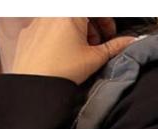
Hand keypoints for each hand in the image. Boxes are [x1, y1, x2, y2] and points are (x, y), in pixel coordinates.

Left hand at [11, 18, 137, 84]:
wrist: (34, 88)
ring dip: (75, 32)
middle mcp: (52, 12)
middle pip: (79, 14)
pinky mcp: (27, 33)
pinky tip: (60, 56)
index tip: (110, 34)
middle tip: (96, 46)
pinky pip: (46, 28)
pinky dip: (57, 37)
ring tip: (78, 53)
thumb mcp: (94, 59)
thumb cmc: (61, 73)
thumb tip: (129, 42)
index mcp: (71, 12)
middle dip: (91, 27)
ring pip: (63, 20)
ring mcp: (37, 21)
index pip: (96, 10)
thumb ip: (114, 47)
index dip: (107, 21)